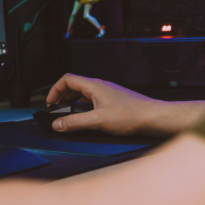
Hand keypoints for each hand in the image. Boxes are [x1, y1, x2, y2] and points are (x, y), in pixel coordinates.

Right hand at [45, 74, 167, 135]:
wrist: (154, 117)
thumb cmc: (132, 115)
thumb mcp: (98, 120)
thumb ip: (75, 122)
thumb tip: (58, 124)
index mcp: (94, 86)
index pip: (66, 80)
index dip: (54, 90)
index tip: (50, 103)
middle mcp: (99, 86)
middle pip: (73, 85)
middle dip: (61, 97)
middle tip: (56, 109)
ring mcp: (106, 92)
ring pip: (82, 92)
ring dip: (71, 101)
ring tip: (67, 113)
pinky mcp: (112, 100)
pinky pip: (91, 98)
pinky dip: (82, 105)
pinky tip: (86, 116)